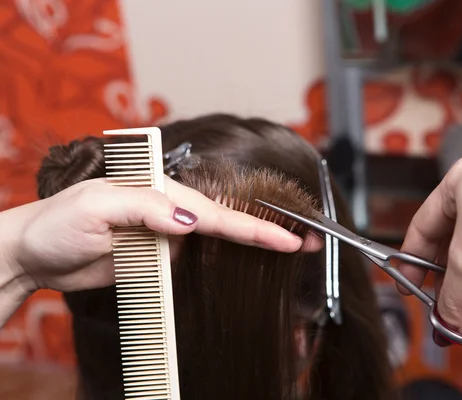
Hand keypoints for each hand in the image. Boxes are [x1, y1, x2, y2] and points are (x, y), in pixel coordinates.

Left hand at [3, 176, 315, 293]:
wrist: (34, 253)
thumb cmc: (58, 223)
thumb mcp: (97, 209)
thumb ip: (146, 209)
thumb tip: (190, 220)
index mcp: (159, 194)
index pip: (215, 213)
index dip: (253, 227)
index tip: (286, 239)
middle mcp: (169, 212)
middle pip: (226, 225)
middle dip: (266, 233)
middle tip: (304, 243)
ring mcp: (165, 237)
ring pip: (215, 244)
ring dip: (249, 249)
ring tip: (288, 250)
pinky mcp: (156, 259)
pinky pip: (194, 262)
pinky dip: (221, 264)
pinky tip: (243, 265)